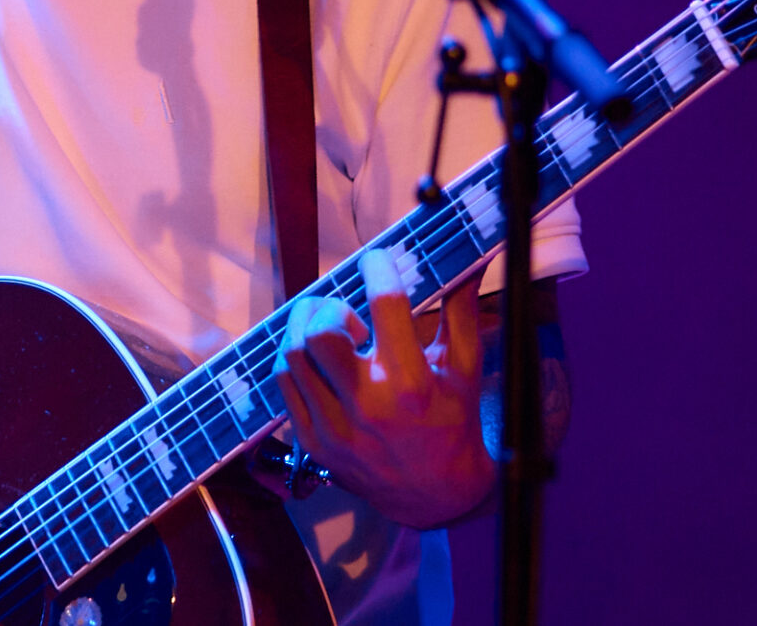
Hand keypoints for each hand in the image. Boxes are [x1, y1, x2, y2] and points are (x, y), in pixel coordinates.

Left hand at [273, 249, 492, 527]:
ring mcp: (335, 428)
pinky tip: (313, 356)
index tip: (377, 259)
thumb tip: (471, 261)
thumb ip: (462, 312)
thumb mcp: (465, 370)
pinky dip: (294, 360)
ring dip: (303, 328)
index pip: (386, 306)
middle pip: (320, 333)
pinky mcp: (314, 443)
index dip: (378, 269)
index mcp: (412, 385)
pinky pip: (285, 385)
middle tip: (344, 309)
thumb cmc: (454, 425)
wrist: (436, 496)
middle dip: (327, 307)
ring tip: (325, 327)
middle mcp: (369, 407)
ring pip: (292, 356)